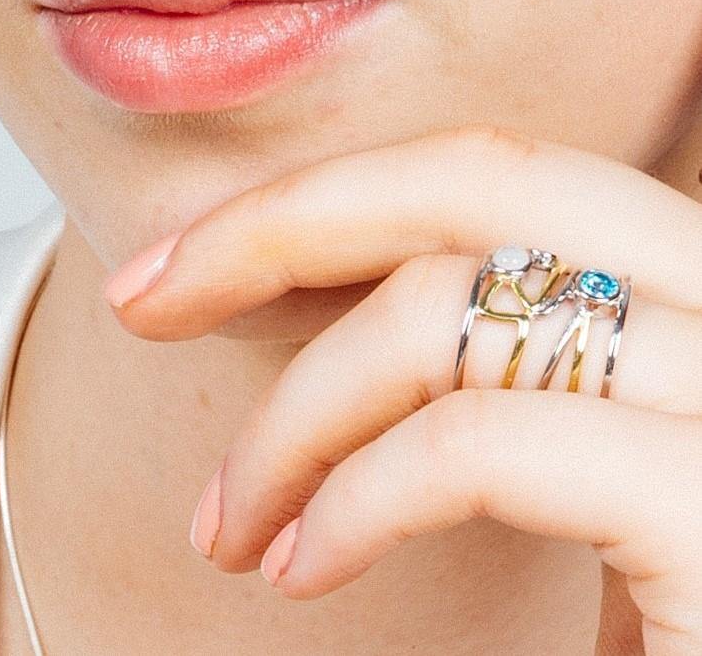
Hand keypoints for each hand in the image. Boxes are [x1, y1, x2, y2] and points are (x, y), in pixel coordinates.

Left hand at [103, 125, 701, 653]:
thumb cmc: (639, 615)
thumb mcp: (555, 454)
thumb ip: (476, 373)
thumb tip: (331, 326)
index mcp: (677, 294)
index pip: (495, 180)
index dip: (331, 199)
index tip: (190, 262)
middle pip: (482, 181)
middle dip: (282, 223)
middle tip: (144, 295)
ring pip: (455, 312)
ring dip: (298, 409)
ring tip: (227, 520)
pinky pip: (482, 446)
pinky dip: (359, 496)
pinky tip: (298, 567)